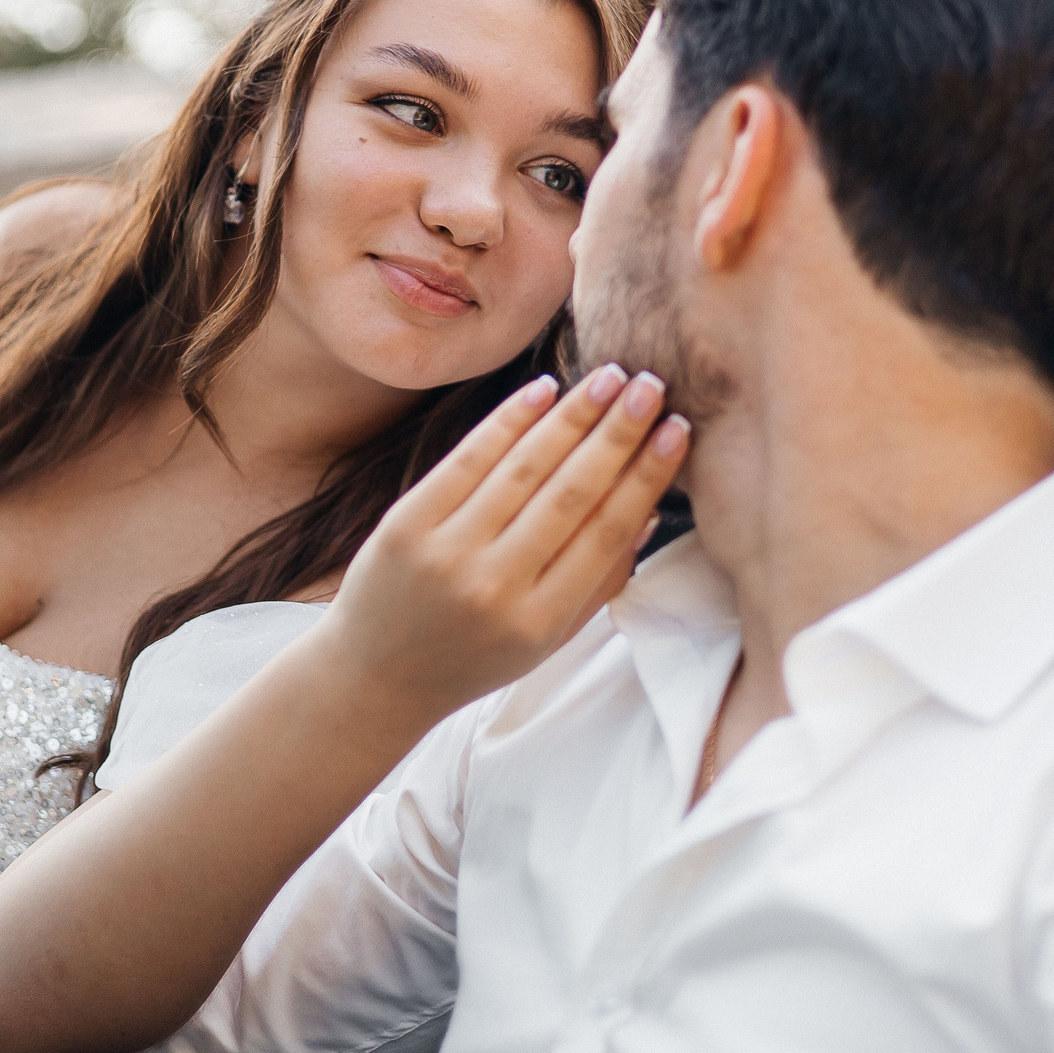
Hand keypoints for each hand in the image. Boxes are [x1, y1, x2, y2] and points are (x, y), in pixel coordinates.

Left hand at [325, 363, 688, 721]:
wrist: (376, 675)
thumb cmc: (474, 655)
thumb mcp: (547, 639)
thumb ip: (601, 581)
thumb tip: (650, 509)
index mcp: (540, 621)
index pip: (607, 533)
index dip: (646, 477)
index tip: (677, 431)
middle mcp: (495, 587)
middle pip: (571, 493)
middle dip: (617, 433)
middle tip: (651, 385)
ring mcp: (446, 553)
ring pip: (523, 469)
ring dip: (572, 416)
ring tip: (609, 377)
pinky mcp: (406, 523)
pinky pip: (467, 459)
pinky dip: (508, 420)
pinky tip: (543, 390)